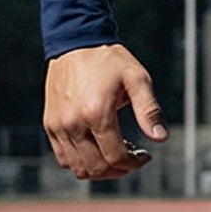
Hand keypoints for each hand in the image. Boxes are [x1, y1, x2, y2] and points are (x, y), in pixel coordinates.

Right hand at [43, 44, 166, 179]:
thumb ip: (149, 110)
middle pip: (97, 168)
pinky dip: (80, 162)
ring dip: (100, 169)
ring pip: (78, 168)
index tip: (145, 155)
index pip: (116, 157)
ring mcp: (58, 125)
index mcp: (96, 113)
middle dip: (120, 169)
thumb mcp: (137, 78)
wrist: (75, 42)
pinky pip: (63, 158)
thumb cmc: (109, 60)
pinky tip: (96, 149)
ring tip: (115, 153)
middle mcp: (73, 123)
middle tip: (132, 156)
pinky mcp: (50, 124)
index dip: (134, 163)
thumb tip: (160, 138)